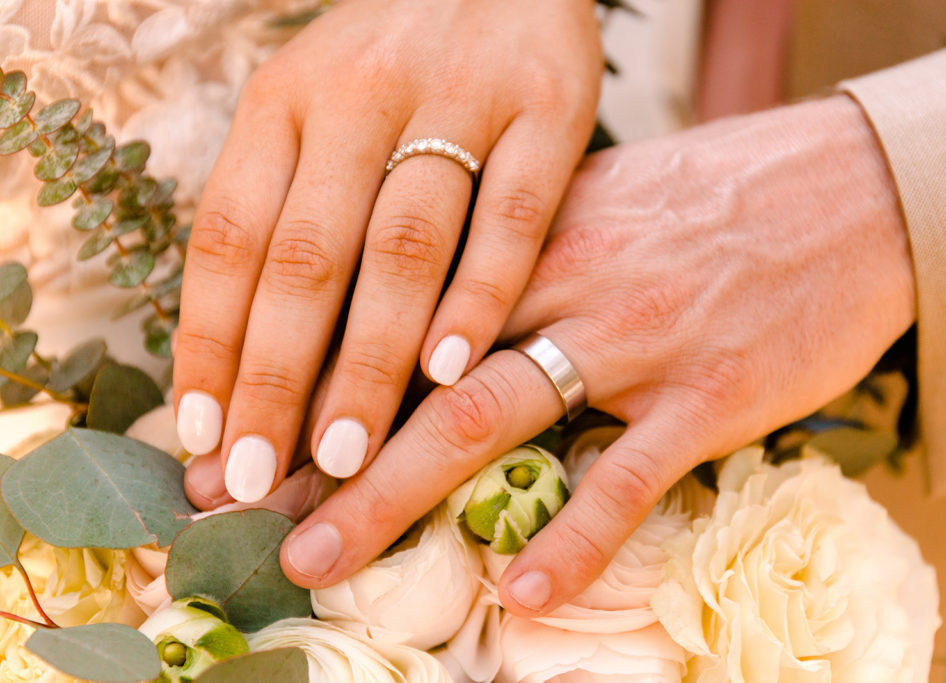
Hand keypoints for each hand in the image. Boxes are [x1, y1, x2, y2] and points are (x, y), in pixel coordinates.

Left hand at [173, 0, 602, 505]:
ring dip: (370, 359)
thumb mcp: (317, 101)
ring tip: (344, 454)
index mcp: (285, 96)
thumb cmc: (399, 56)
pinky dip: (480, 296)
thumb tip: (242, 351)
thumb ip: (288, 205)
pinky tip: (450, 371)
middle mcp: (359, 94)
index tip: (205, 436)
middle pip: (306, 255)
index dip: (210, 341)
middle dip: (278, 378)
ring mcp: (460, 98)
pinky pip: (512, 216)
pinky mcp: (550, 107)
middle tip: (261, 478)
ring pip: (403, 246)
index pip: (229, 235)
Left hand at [276, 95, 915, 613]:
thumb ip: (528, 250)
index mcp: (530, 230)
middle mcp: (561, 279)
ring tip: (325, 555)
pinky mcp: (709, 393)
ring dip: (395, 494)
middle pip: (414, 369)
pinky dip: (572, 540)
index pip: (399, 307)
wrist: (854, 188)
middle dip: (323, 445)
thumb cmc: (725, 197)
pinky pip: (627, 476)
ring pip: (487, 416)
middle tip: (248, 507)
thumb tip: (456, 305)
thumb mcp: (607, 199)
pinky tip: (520, 593)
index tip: (254, 426)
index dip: (318, 370)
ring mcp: (633, 339)